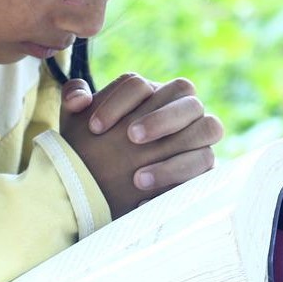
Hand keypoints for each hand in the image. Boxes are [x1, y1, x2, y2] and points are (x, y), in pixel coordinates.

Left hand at [60, 74, 223, 217]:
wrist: (102, 187)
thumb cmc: (94, 147)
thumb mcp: (76, 124)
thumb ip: (73, 99)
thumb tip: (79, 100)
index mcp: (147, 91)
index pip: (139, 83)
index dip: (119, 101)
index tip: (95, 128)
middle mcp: (179, 107)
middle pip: (185, 92)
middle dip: (160, 116)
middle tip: (131, 138)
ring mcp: (197, 135)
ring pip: (209, 126)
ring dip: (175, 147)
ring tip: (138, 177)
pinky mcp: (205, 166)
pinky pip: (207, 167)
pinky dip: (177, 179)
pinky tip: (143, 197)